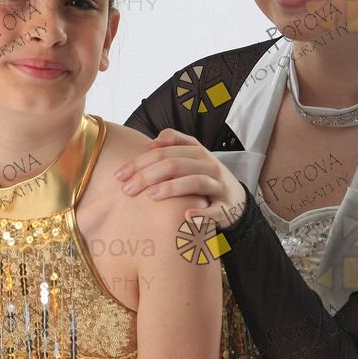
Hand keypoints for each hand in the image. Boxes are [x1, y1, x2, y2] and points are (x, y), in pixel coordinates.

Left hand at [115, 129, 246, 227]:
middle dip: (148, 175)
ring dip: (171, 188)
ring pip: (195, 182)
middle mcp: (209, 165)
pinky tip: (185, 216)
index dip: (140, 161)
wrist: (237, 200)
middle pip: (176, 164)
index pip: (164, 151)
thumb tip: (152, 142)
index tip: (120, 175)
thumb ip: (175, 143)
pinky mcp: (226, 207)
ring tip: (151, 195)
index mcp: (197, 152)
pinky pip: (214, 211)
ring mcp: (219, 186)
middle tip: (127, 189)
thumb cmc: (206, 177)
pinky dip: (201, 214)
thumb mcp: (194, 156)